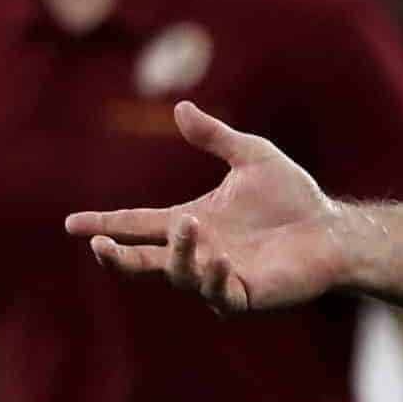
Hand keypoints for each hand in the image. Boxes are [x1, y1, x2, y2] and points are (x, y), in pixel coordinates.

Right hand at [63, 100, 343, 314]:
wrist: (331, 227)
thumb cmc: (293, 196)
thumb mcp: (251, 156)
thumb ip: (214, 136)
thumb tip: (180, 107)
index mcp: (192, 222)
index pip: (138, 224)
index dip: (106, 224)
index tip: (71, 223)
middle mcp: (198, 252)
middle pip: (144, 261)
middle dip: (117, 256)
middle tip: (100, 244)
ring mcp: (218, 276)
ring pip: (180, 274)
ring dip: (179, 252)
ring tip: (190, 224)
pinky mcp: (245, 294)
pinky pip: (218, 293)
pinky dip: (212, 277)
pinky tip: (218, 258)